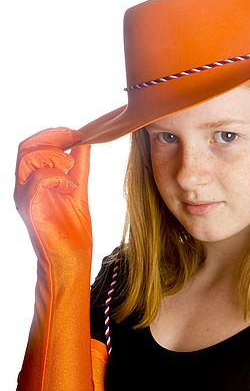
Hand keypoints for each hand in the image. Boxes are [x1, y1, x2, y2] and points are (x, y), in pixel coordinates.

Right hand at [14, 127, 91, 263]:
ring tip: (71, 167)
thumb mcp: (79, 189)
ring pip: (27, 159)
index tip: (75, 133)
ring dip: (54, 156)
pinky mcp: (30, 209)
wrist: (72, 258)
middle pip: (26, 147)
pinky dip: (57, 177)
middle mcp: (24, 187)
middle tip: (75, 139)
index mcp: (32, 181)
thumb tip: (84, 141)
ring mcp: (24, 198)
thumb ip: (79, 166)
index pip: (31, 146)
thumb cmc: (73, 229)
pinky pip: (37, 182)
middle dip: (52, 138)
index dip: (52, 134)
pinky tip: (70, 186)